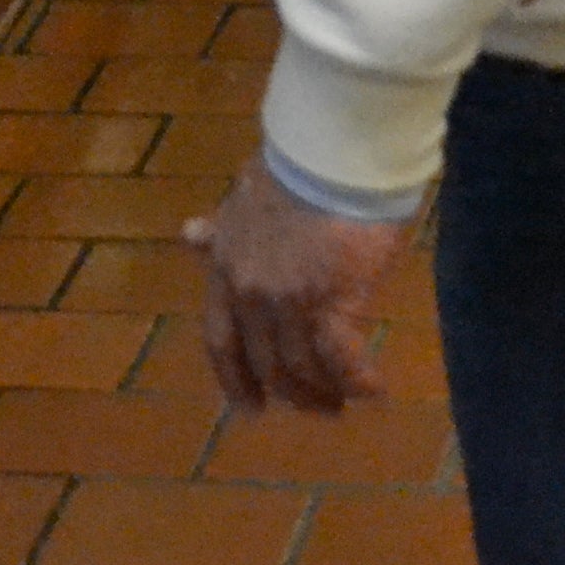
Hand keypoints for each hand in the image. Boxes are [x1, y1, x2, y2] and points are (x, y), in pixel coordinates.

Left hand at [183, 163, 404, 414]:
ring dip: (327, 393)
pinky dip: (359, 382)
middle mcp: (250, 295)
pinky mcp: (333, 302)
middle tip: (319, 408)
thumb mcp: (242, 201)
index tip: (251, 408)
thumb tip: (188, 235)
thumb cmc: (292, 170)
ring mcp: (289, 302)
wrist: (330, 155)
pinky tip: (375, 389)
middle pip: (266, 363)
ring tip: (349, 400)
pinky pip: (342, 360)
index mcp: (225, 271)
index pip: (220, 341)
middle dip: (293, 394)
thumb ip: (221, 231)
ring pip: (303, 368)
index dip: (234, 380)